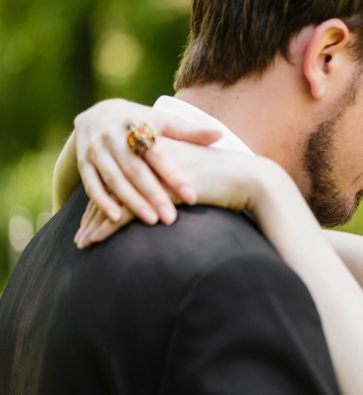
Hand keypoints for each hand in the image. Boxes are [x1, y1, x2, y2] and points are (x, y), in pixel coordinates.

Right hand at [75, 99, 220, 225]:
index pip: (158, 154)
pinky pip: (91, 184)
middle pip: (136, 169)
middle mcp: (114, 137)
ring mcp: (96, 150)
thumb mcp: (163, 122)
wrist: (98, 111)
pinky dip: (101, 201)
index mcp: (138, 126)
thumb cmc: (141, 121)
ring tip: (151, 221)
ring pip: (114, 178)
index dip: (174, 175)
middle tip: (171, 218)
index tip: (191, 196)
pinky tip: (116, 219)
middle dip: (154, 194)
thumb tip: (220, 134)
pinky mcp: (83, 162)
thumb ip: (189, 131)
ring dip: (131, 201)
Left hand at [76, 138, 287, 247]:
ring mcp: (154, 178)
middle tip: (81, 232)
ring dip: (94, 223)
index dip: (108, 195)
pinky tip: (95, 240)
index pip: (124, 173)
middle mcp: (150, 162)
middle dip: (94, 213)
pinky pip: (125, 212)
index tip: (94, 213)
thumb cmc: (231, 179)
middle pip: (113, 187)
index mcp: (158, 153)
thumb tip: (181, 194)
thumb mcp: (202, 173)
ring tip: (82, 242)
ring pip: (113, 201)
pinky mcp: (160, 195)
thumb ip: (185, 179)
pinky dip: (106, 228)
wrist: (249, 178)